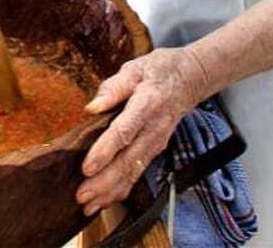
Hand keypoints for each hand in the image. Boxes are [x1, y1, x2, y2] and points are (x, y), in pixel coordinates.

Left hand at [76, 48, 208, 215]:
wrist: (190, 79)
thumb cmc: (159, 71)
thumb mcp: (136, 68)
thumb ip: (114, 87)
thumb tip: (93, 106)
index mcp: (147, 105)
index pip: (124, 132)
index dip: (105, 151)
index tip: (87, 167)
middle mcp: (153, 130)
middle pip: (128, 161)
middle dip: (104, 182)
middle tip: (81, 195)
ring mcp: (156, 143)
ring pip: (133, 173)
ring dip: (111, 192)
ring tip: (88, 205)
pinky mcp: (155, 150)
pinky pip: (137, 173)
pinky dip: (121, 190)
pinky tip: (105, 200)